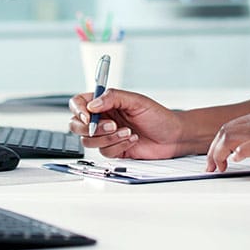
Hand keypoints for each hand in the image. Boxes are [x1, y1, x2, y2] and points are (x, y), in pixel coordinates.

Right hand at [67, 88, 187, 159]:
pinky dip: (119, 146)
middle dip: (92, 128)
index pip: (79, 103)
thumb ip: (113, 98)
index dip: (78, 110)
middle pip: (77, 125)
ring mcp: (106, 136)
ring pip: (89, 141)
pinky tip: (132, 139)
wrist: (172, 136)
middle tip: (112, 125)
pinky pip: (105, 152)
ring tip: (128, 131)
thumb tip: (92, 104)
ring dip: (109, 138)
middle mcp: (102, 119)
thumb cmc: (157, 116)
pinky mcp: (113, 150)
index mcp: (104, 103)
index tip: (88, 116)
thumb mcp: (136, 101)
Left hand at [205, 109, 249, 190]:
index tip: (213, 159)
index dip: (216, 144)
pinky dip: (239, 153)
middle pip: (225, 131)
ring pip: (230, 136)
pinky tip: (237, 162)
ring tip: (220, 168)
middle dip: (213, 151)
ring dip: (219, 154)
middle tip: (212, 167)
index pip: (228, 126)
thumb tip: (231, 151)